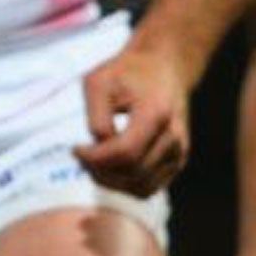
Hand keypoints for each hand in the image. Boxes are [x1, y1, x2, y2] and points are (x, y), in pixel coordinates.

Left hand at [77, 40, 190, 196]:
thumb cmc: (127, 71)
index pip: (126, 153)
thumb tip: (98, 147)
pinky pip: (149, 188)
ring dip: (111, 182)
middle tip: (81, 155)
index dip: (95, 158)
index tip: (75, 148)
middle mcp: (174, 137)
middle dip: (99, 171)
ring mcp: (179, 152)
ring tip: (92, 162)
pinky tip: (108, 167)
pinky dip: (124, 185)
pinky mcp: (177, 162)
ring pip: (141, 188)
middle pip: (133, 173)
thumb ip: (96, 116)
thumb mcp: (99, 82)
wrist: (164, 67)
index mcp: (156, 114)